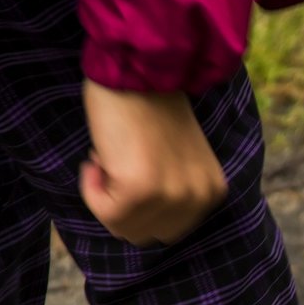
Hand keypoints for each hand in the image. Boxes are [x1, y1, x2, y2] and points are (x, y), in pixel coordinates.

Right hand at [80, 79, 227, 246]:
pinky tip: (98, 156)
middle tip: (117, 162)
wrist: (138, 70)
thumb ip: (173, 191)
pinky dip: (91, 188)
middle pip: (147, 234)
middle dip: (122, 204)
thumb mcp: (179, 160)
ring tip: (110, 156)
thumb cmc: (150, 108)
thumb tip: (141, 219)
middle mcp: (198, 198)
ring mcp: (171, 196)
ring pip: (124, 227)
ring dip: (105, 194)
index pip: (168, 228)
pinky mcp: (140, 189)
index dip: (141, 204)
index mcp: (212, 192)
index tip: (131, 167)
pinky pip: (105, 212)